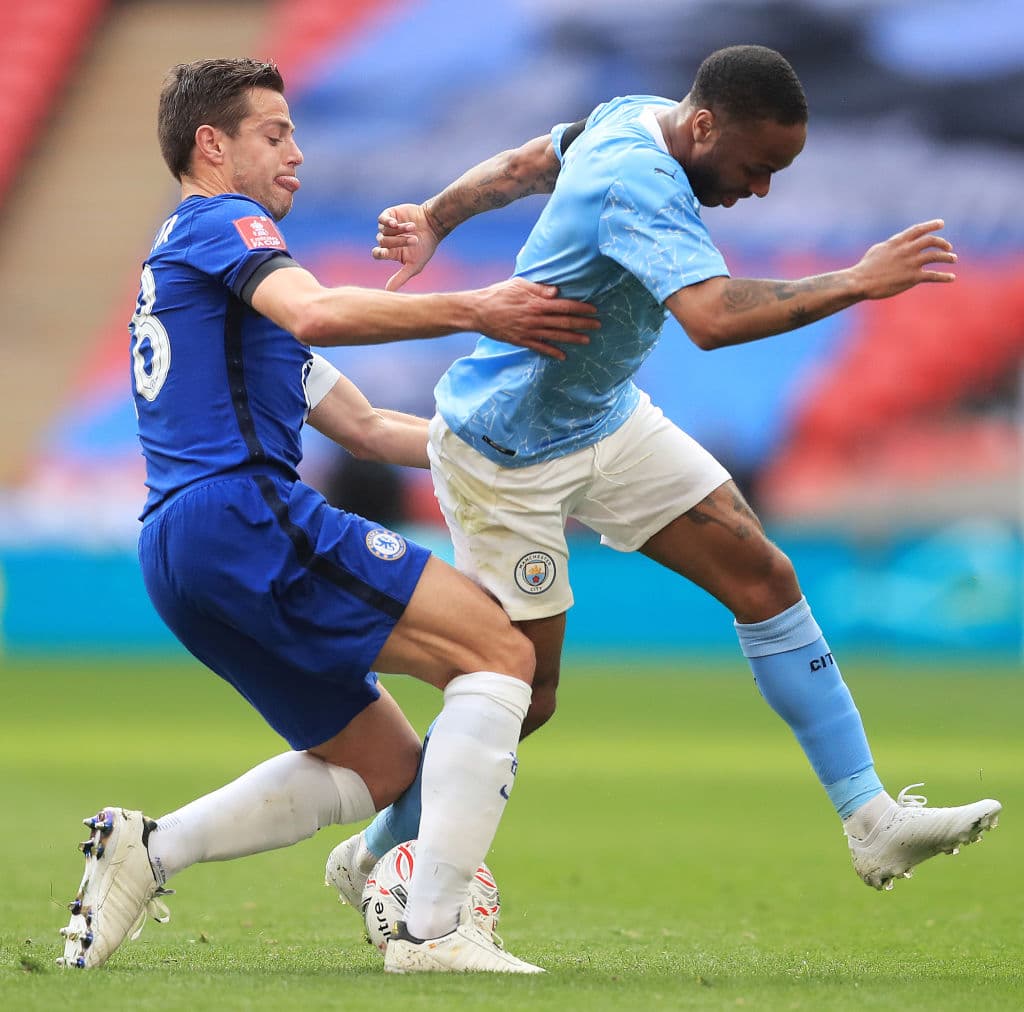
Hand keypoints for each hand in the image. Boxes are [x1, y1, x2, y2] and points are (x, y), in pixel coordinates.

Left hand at [372, 203, 440, 290]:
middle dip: (399, 241)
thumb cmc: (425, 247)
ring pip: (384, 231)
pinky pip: (382, 219)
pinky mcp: (390, 214)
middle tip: (414, 240)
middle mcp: (387, 239)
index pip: (377, 253)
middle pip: (383, 242)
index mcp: (391, 252)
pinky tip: (396, 224)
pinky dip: (388, 222)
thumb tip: (387, 292)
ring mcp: (388, 227)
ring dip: (400, 231)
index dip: (380, 253)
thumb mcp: (414, 266)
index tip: (389, 252)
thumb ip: (400, 278)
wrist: (434, 225)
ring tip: (414, 228)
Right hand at [473, 278, 597, 359]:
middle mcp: (535, 318)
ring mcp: (529, 331)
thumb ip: (539, 289)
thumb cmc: (497, 294)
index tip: (593, 310)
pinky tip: (563, 356)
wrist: (477, 311)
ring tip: (587, 340)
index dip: (581, 308)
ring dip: (573, 338)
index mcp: (536, 303)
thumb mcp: (518, 285)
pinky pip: (540, 348)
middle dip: (583, 323)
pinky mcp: (521, 341)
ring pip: (556, 336)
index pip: (564, 305)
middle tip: (598, 325)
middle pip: (564, 321)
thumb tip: (557, 291)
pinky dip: (552, 352)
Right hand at [852, 219, 956, 299]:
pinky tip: (952, 277)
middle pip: (931, 241)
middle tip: (948, 247)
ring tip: (953, 259)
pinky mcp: (913, 277)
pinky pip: (934, 275)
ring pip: (937, 256)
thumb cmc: (865, 267)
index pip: (919, 229)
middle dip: (942, 243)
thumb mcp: (878, 249)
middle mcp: (908, 249)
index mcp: (898, 241)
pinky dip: (944, 276)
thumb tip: (897, 244)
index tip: (941, 223)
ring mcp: (912, 263)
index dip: (932, 225)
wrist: (861, 281)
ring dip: (948, 257)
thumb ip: (892, 245)